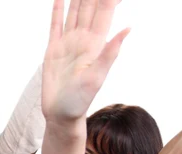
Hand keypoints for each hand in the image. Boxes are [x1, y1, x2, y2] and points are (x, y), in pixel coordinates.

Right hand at [42, 0, 129, 124]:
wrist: (60, 114)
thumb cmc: (79, 101)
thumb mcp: (96, 78)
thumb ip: (110, 52)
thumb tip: (128, 28)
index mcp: (96, 44)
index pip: (105, 12)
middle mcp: (83, 40)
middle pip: (90, 7)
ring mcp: (68, 43)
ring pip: (74, 12)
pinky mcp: (53, 49)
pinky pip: (56, 25)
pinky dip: (57, 10)